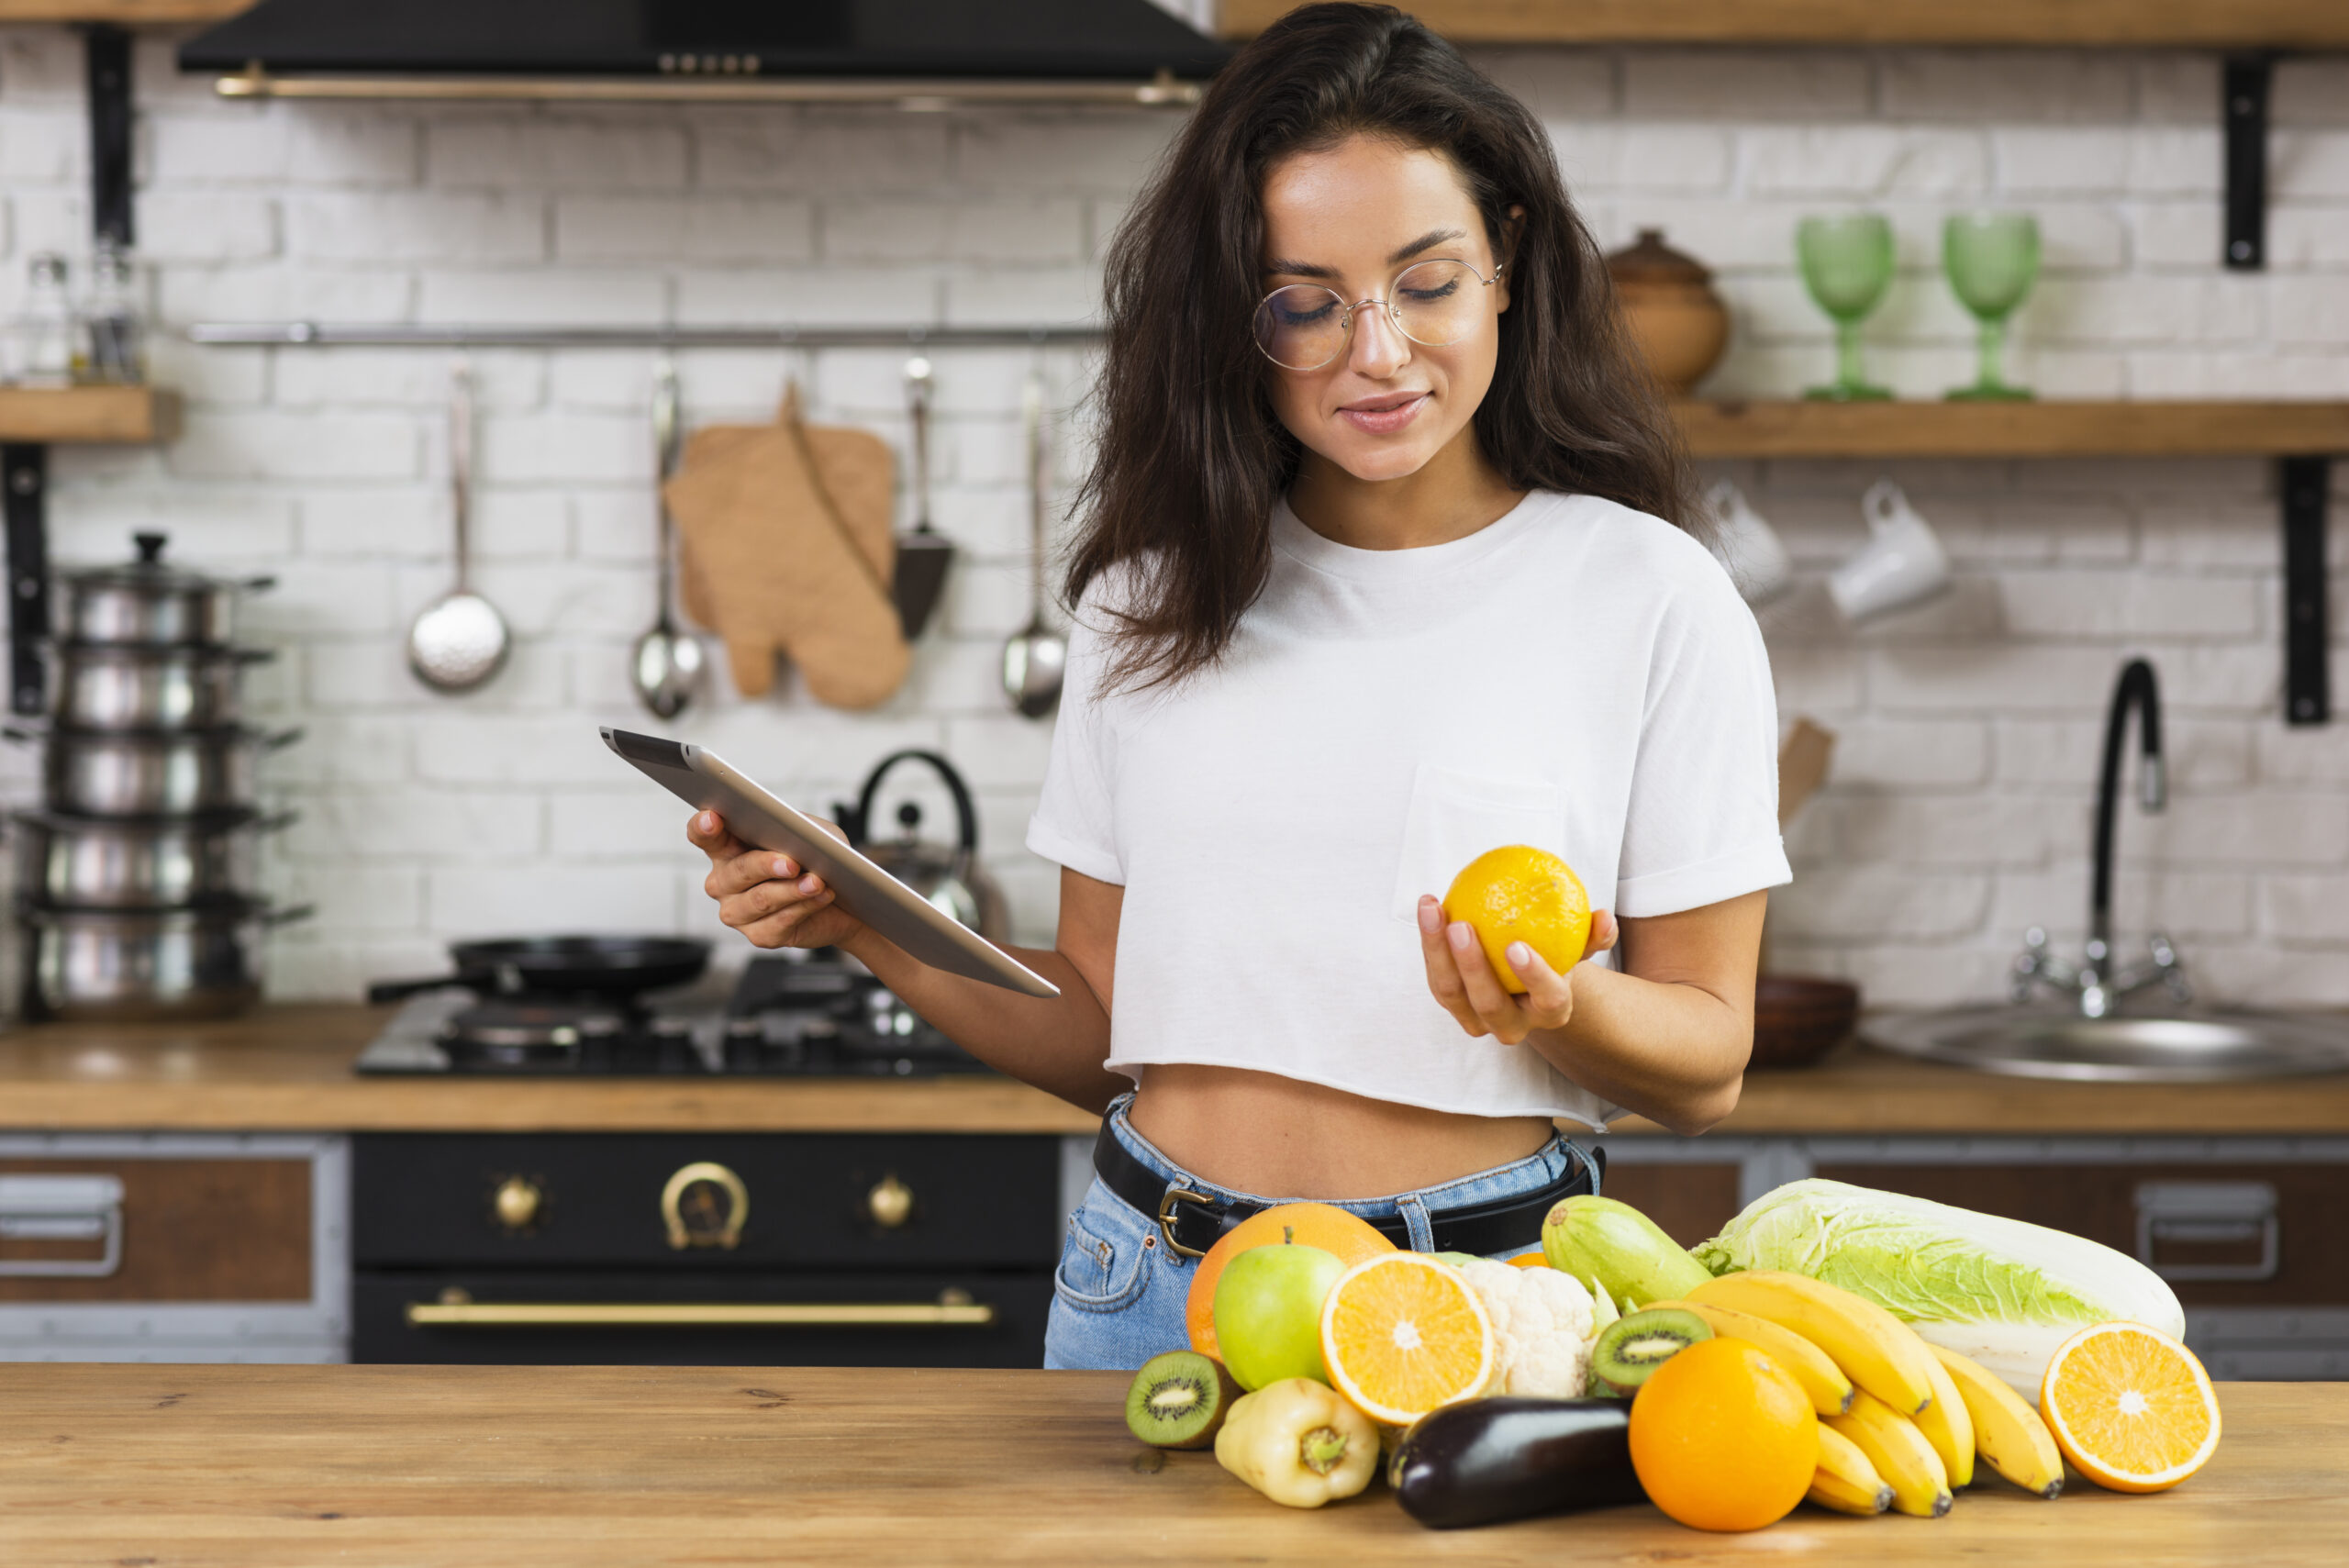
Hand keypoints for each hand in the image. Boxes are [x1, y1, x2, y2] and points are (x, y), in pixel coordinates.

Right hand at [688, 810, 868, 951]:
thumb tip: (793, 832)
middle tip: (791, 862)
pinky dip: (804, 906)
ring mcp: (737, 912)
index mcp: (727, 849)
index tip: (713, 818)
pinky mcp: (760, 935)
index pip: (704, 835)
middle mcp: (724, 882)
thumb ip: (797, 827)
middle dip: (765, 865)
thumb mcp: (813, 833)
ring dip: (792, 889)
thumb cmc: (819, 860)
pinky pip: (779, 921)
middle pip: (737, 870)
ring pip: (760, 899)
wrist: (843, 902)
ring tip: (816, 881)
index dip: (703, 827)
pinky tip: (821, 895)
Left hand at [1417, 895, 1618, 1045]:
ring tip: (1433, 908)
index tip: (1516, 945)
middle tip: (1461, 925)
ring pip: (1451, 993)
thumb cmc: (1558, 957)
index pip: (1548, 998)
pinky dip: (1429, 942)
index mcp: (1552, 1010)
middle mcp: (1513, 1025)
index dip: (1534, 976)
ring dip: (1437, 950)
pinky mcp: (1452, 1006)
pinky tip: (1429, 904)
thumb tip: (1603, 916)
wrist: (1526, 985)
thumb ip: (1594, 935)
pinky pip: (1436, 975)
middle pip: (1489, 1003)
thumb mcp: (1578, 947)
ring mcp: (1477, 1020)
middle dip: (1472, 967)